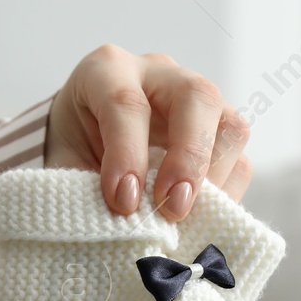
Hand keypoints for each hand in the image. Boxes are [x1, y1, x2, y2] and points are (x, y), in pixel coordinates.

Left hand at [44, 46, 252, 218]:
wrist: (84, 140)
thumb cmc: (71, 147)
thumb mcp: (62, 162)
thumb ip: (80, 187)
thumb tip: (113, 229)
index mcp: (107, 70)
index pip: (127, 102)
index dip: (127, 154)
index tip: (122, 202)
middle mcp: (158, 75)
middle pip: (196, 97)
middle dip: (188, 157)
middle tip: (172, 207)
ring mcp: (196, 101)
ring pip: (230, 126)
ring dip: (214, 179)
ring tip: (186, 218)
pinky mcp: (218, 132)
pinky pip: (238, 159)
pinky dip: (225, 194)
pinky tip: (198, 220)